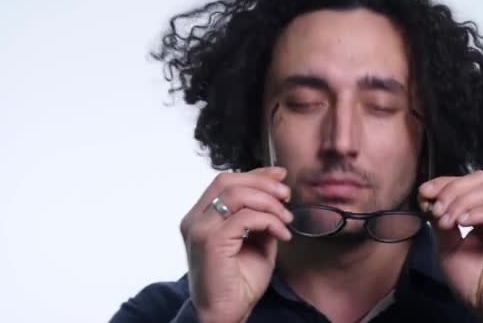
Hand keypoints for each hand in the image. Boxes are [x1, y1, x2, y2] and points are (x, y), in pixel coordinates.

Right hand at [180, 167, 292, 321]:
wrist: (225, 315)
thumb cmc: (238, 284)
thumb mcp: (256, 242)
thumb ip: (261, 218)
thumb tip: (277, 195)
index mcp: (201, 216)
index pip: (225, 182)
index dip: (255, 174)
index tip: (280, 176)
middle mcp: (195, 219)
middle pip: (228, 181)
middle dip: (262, 183)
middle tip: (286, 195)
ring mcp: (199, 228)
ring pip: (236, 195)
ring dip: (268, 202)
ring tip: (286, 218)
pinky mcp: (210, 241)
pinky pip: (245, 218)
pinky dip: (269, 221)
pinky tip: (281, 234)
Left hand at [418, 170, 482, 322]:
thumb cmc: (471, 279)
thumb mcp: (446, 245)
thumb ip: (440, 221)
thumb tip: (430, 199)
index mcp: (481, 211)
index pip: (465, 182)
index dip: (443, 183)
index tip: (423, 194)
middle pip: (479, 179)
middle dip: (451, 190)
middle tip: (436, 210)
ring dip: (462, 201)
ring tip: (447, 221)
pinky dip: (479, 212)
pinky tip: (463, 222)